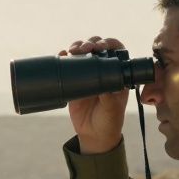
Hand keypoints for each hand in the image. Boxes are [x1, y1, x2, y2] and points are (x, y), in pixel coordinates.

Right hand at [60, 36, 129, 153]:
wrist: (94, 135)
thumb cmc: (109, 122)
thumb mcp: (111, 110)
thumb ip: (109, 98)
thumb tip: (103, 85)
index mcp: (117, 74)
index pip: (116, 51)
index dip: (109, 43)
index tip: (100, 46)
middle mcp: (103, 70)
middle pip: (97, 47)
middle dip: (90, 43)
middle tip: (84, 48)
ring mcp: (87, 74)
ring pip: (82, 53)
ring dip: (77, 46)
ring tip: (72, 50)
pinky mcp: (74, 81)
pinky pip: (68, 64)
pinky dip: (64, 57)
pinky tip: (61, 55)